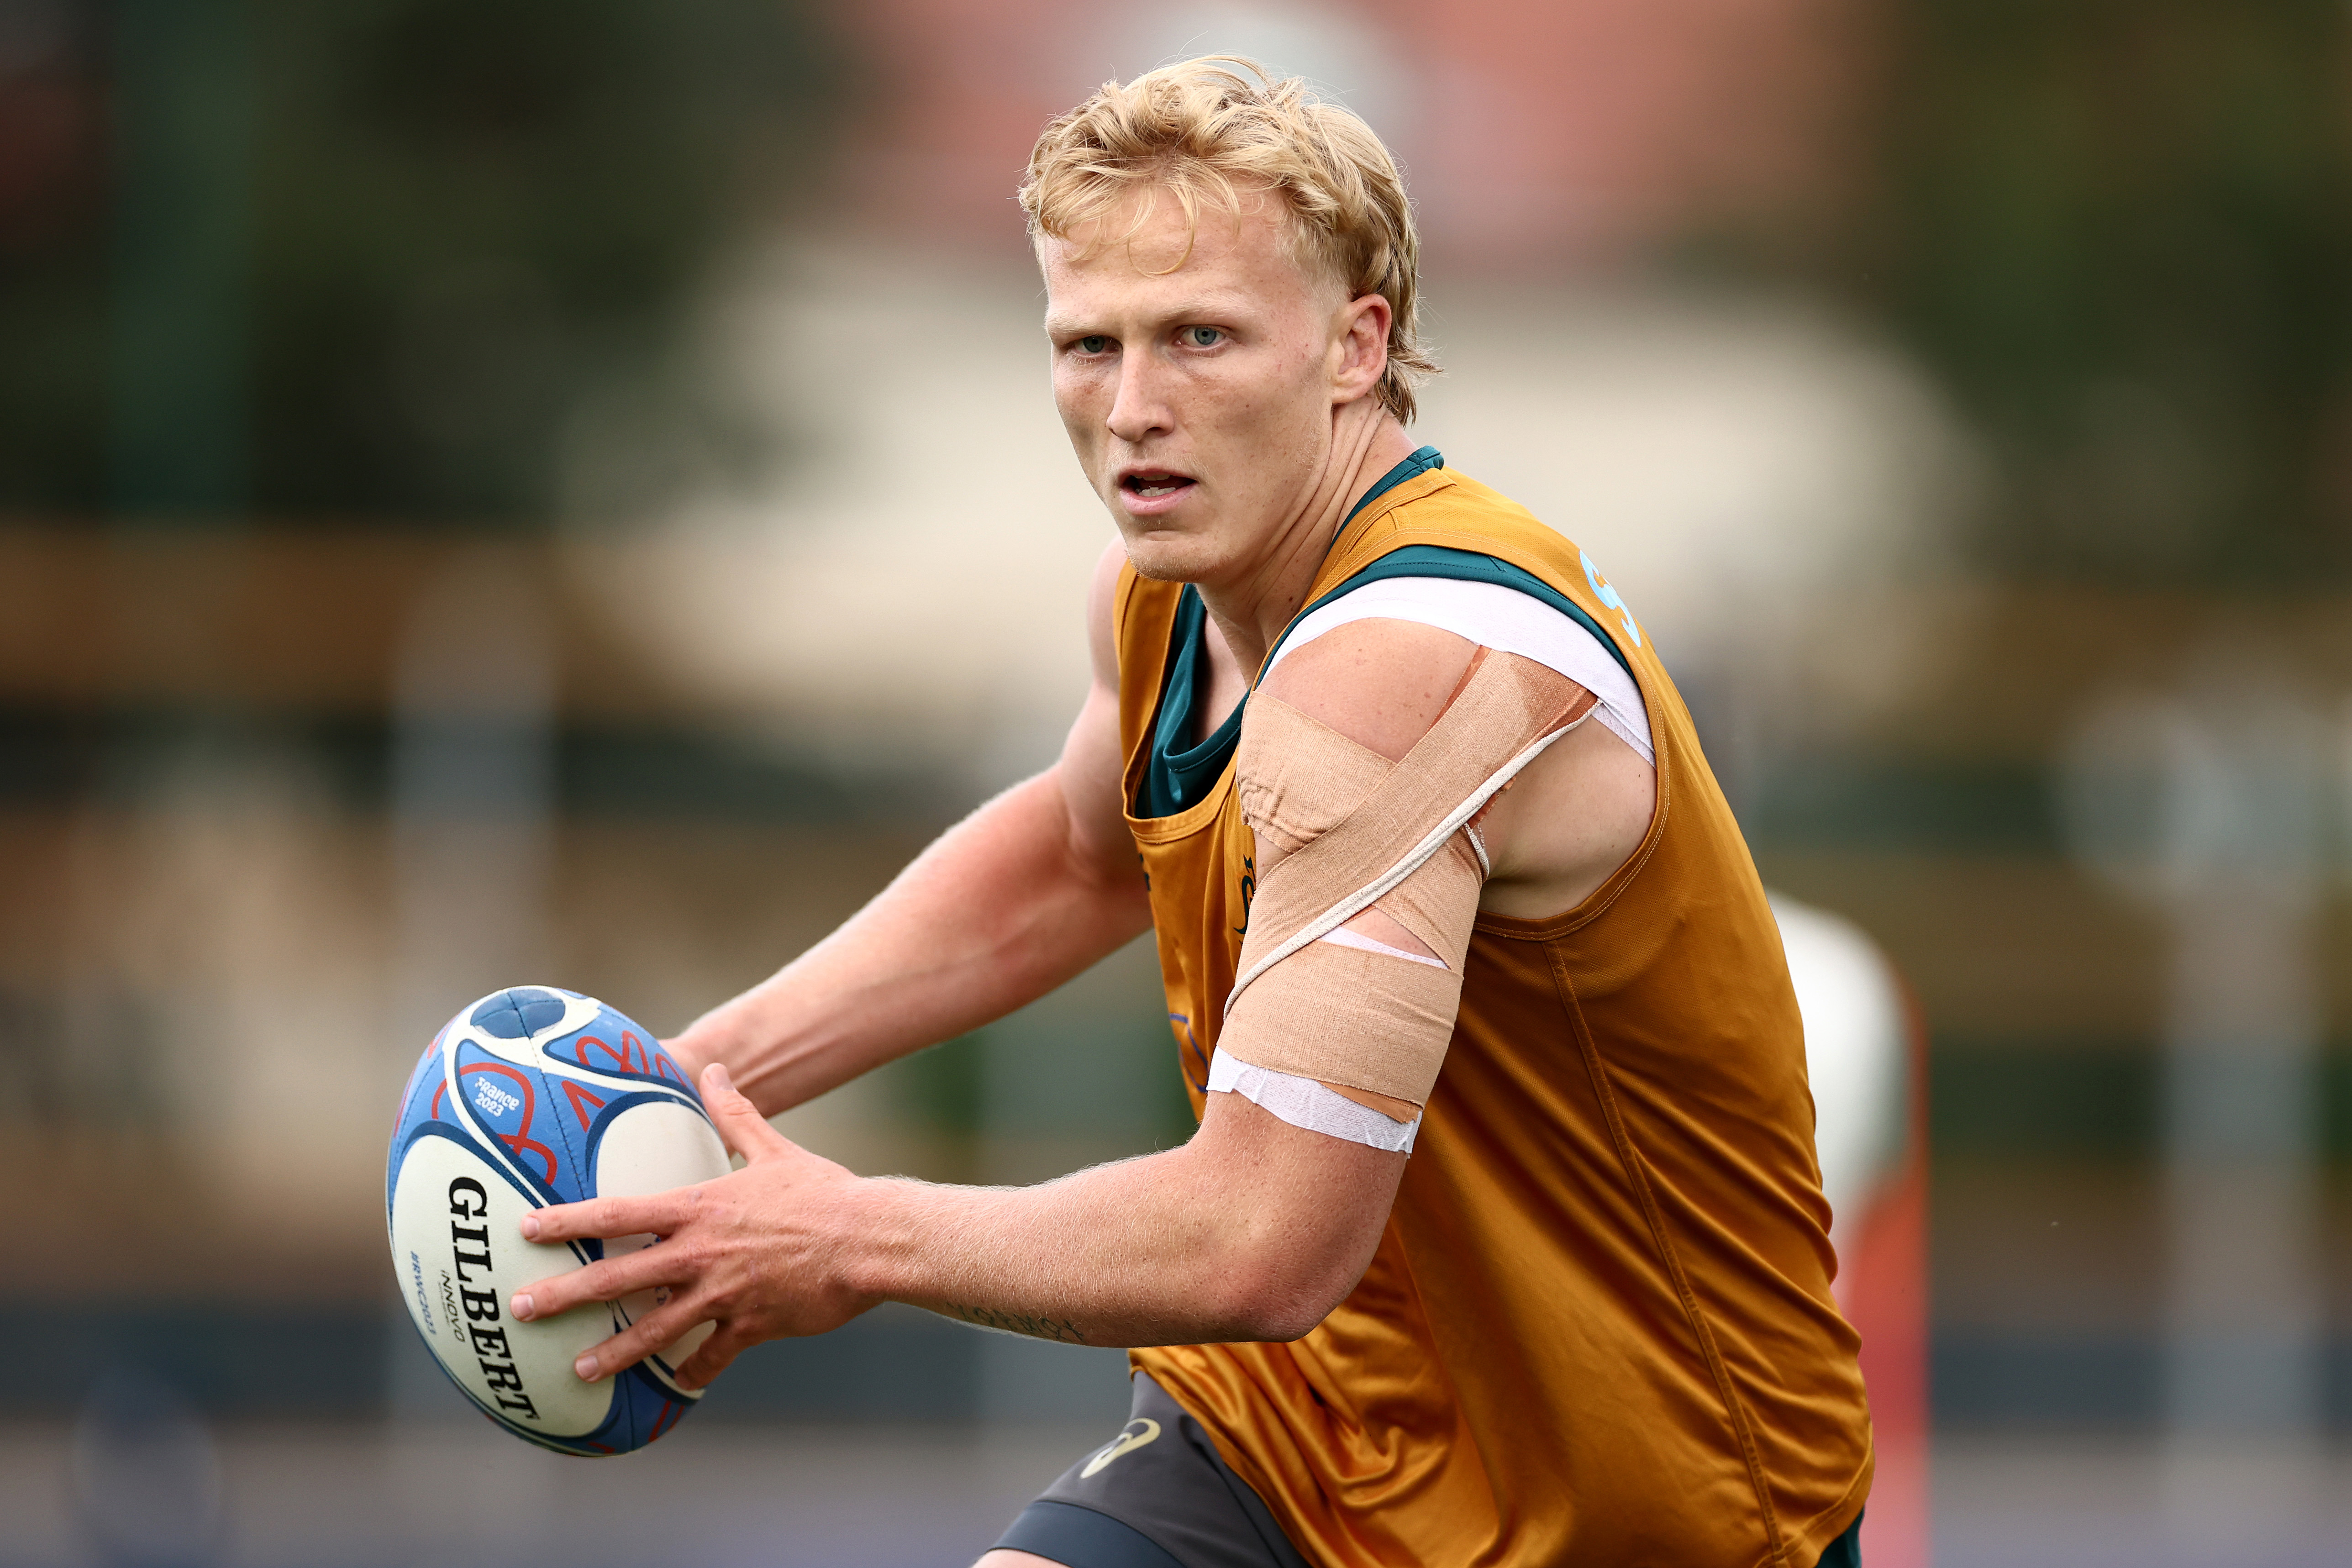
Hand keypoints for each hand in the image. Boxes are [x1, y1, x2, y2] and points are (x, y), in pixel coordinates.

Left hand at [508, 1063, 880, 1389]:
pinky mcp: (751, 1325)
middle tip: (521, 1309)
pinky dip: (695, 1370)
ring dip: (613, 1351)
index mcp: (701, 1207)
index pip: (619, 1213)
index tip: (529, 1229)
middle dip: (565, 1294)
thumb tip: (713, 1070)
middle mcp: (702, 1253)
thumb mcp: (775, 1148)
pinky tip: (681, 1385)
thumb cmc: (823, 1192)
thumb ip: (735, 1115)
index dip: (570, 1220)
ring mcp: (724, 1293)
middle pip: (619, 1277)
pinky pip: (713, 1355)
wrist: (870, 1239)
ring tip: (578, 1369)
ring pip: (655, 1329)